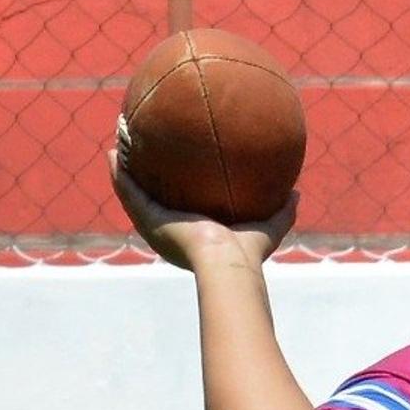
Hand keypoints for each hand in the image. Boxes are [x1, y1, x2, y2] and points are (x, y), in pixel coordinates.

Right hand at [108, 150, 296, 271]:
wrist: (227, 263)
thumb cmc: (248, 253)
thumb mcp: (270, 227)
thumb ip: (283, 210)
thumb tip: (297, 192)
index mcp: (195, 234)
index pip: (183, 209)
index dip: (177, 192)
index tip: (176, 172)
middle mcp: (171, 231)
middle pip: (153, 199)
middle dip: (146, 179)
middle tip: (141, 155)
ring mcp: (155, 226)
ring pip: (134, 194)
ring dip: (123, 171)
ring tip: (117, 147)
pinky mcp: (147, 220)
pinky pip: (128, 192)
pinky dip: (119, 174)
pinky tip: (113, 153)